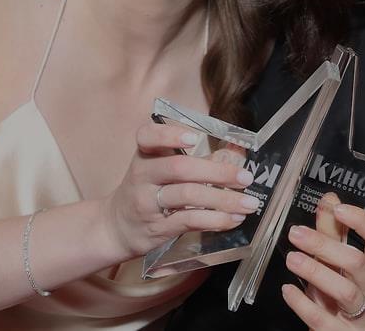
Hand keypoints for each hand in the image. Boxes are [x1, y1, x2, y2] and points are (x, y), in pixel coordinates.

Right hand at [96, 123, 258, 259]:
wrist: (117, 227)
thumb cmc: (148, 192)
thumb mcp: (160, 170)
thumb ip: (194, 160)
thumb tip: (235, 153)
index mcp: (145, 155)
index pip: (147, 137)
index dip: (170, 136)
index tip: (193, 139)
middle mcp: (143, 176)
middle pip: (179, 168)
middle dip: (217, 172)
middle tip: (245, 177)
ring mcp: (148, 202)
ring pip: (187, 196)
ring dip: (223, 199)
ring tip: (248, 203)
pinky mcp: (156, 228)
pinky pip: (189, 221)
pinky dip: (215, 220)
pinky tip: (232, 219)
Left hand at [282, 193, 364, 329]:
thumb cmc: (336, 298)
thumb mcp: (334, 264)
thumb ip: (332, 233)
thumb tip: (330, 199)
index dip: (363, 222)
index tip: (338, 208)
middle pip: (357, 262)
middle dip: (325, 245)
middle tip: (296, 233)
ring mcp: (362, 316)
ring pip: (345, 290)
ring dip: (315, 271)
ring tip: (291, 259)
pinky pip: (323, 319)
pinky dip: (303, 303)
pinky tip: (288, 290)